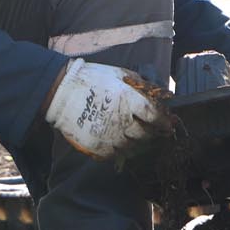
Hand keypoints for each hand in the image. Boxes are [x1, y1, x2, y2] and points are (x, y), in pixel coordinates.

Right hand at [43, 59, 169, 157]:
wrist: (61, 92)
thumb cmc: (92, 79)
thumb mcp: (119, 74)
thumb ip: (141, 85)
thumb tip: (162, 93)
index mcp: (128, 100)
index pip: (154, 116)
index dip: (164, 121)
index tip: (168, 123)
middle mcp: (121, 120)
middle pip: (146, 134)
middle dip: (152, 133)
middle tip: (153, 130)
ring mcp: (109, 136)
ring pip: (133, 147)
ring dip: (138, 143)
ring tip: (135, 135)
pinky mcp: (97, 147)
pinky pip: (117, 155)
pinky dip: (121, 150)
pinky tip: (120, 142)